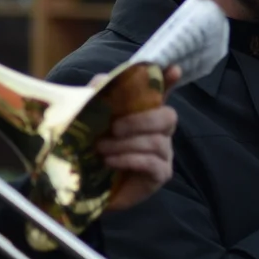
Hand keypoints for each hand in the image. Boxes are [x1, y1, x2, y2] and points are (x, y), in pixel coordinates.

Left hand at [91, 65, 179, 210]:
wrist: (85, 189)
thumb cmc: (91, 151)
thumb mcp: (87, 121)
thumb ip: (95, 99)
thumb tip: (100, 82)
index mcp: (144, 113)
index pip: (162, 92)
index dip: (169, 80)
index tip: (173, 69)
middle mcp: (159, 131)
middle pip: (168, 116)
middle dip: (141, 120)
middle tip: (114, 127)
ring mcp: (163, 153)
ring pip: (158, 142)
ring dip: (127, 144)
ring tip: (102, 149)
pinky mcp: (160, 175)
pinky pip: (152, 163)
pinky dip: (130, 159)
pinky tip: (111, 162)